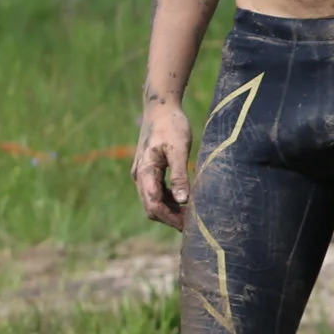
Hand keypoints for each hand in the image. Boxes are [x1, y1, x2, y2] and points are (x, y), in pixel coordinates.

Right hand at [134, 99, 192, 229]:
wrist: (160, 107)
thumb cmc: (171, 125)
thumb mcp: (178, 149)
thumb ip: (180, 175)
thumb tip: (183, 201)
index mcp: (145, 171)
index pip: (153, 205)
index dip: (170, 218)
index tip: (189, 225)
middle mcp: (140, 176)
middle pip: (151, 207)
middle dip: (171, 218)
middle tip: (194, 224)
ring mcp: (143, 174)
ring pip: (153, 201)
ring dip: (170, 210)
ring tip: (192, 215)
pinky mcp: (149, 170)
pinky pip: (156, 192)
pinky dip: (169, 200)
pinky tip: (186, 201)